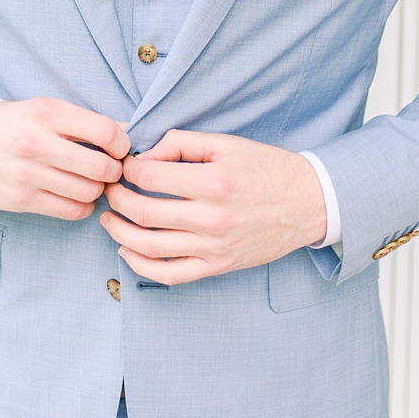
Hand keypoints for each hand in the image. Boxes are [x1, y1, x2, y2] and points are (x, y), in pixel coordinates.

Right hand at [0, 97, 129, 219]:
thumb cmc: (16, 124)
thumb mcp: (47, 109)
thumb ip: (86, 122)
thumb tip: (129, 133)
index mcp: (47, 114)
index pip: (106, 132)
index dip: (122, 144)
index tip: (119, 149)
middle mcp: (36, 143)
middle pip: (101, 168)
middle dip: (114, 171)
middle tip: (109, 169)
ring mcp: (26, 174)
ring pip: (88, 192)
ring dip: (98, 190)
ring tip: (91, 182)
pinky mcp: (20, 199)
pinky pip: (71, 211)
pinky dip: (83, 206)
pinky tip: (78, 196)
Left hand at [100, 130, 328, 285]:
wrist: (308, 203)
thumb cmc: (267, 169)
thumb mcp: (227, 144)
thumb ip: (182, 143)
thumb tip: (145, 156)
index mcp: (214, 182)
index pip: (149, 177)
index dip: (128, 171)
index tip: (126, 168)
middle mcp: (212, 218)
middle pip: (142, 212)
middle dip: (117, 199)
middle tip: (111, 191)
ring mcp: (214, 246)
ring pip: (148, 246)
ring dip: (118, 232)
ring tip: (110, 219)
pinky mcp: (217, 266)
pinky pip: (169, 274)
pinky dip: (140, 265)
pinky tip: (127, 250)